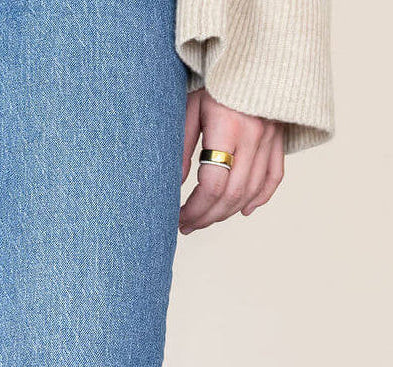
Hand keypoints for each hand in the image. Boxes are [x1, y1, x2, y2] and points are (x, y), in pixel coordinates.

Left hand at [179, 89, 283, 233]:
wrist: (255, 53)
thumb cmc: (214, 79)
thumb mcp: (190, 108)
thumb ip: (182, 147)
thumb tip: (175, 186)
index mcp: (228, 128)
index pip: (213, 184)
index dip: (194, 208)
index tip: (178, 217)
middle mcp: (255, 136)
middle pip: (232, 194)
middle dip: (207, 217)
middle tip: (187, 226)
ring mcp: (271, 138)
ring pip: (252, 190)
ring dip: (227, 213)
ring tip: (204, 221)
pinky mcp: (280, 137)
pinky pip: (275, 175)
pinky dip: (260, 197)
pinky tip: (243, 211)